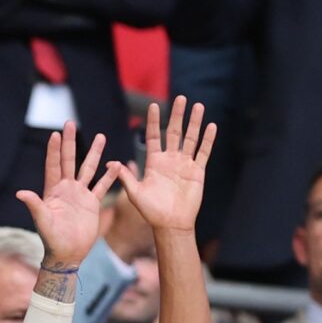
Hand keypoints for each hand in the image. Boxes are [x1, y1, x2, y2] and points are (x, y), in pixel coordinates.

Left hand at [17, 123, 106, 268]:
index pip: (53, 165)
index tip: (55, 133)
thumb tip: (20, 193)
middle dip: (70, 142)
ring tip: (100, 136)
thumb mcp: (42, 221)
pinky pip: (102, 186)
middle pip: (69, 160)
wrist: (67, 254)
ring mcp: (80, 195)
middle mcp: (66, 189)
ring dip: (93, 153)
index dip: (53, 150)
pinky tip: (116, 164)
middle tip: (71, 123)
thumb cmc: (52, 239)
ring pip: (88, 169)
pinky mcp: (92, 203)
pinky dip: (109, 176)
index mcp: (53, 191)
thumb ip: (34, 205)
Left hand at [104, 97, 213, 233]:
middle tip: (179, 98)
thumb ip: (125, 178)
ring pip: (191, 139)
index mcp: (154, 162)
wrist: (170, 225)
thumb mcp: (135, 193)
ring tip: (198, 106)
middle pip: (174, 132)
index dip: (154, 121)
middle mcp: (170, 160)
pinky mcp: (197, 172)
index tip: (153, 105)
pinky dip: (207, 140)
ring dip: (195, 123)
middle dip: (176, 115)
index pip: (154, 136)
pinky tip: (211, 126)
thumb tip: (110, 164)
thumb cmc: (151, 211)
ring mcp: (184, 165)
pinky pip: (203, 153)